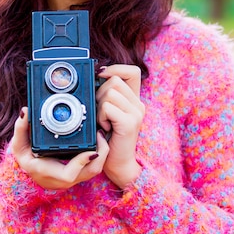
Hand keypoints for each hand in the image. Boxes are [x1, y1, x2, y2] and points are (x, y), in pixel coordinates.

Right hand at [11, 107, 109, 189]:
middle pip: (89, 172)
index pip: (69, 174)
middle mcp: (63, 179)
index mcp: (48, 173)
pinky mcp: (79, 174)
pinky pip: (93, 166)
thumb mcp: (19, 146)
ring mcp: (73, 178)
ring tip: (100, 134)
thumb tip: (25, 112)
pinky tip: (97, 140)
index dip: (81, 162)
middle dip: (101, 154)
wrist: (32, 173)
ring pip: (94, 170)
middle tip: (100, 134)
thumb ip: (20, 129)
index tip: (91, 149)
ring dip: (102, 153)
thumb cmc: (26, 160)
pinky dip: (99, 154)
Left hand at [96, 65, 143, 188]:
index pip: (133, 71)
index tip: (101, 77)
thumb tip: (95, 76)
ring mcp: (136, 113)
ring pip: (109, 92)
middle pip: (114, 79)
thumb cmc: (109, 139)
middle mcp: (138, 104)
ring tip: (103, 121)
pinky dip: (100, 116)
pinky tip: (104, 128)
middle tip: (101, 112)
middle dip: (100, 92)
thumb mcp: (109, 113)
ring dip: (99, 106)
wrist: (118, 164)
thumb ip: (107, 96)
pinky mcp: (129, 123)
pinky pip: (107, 107)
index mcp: (134, 100)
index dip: (115, 68)